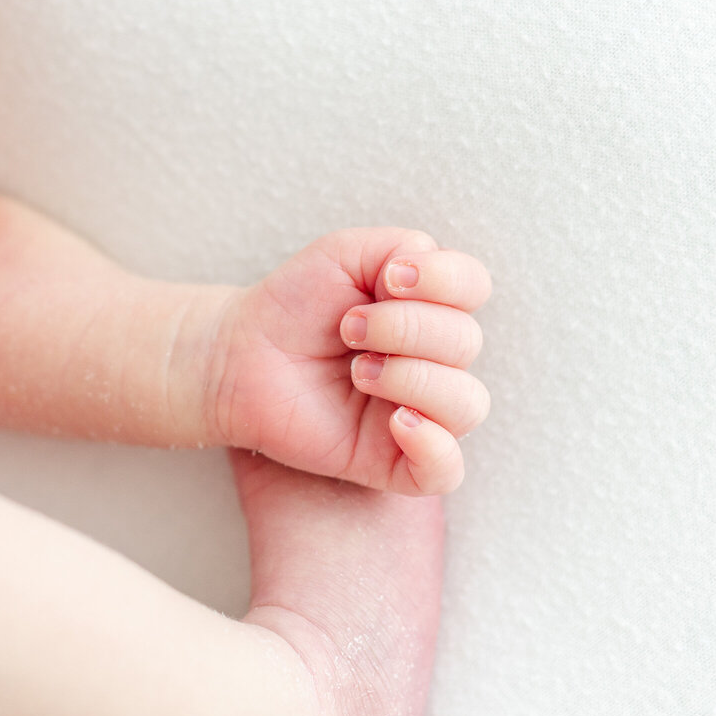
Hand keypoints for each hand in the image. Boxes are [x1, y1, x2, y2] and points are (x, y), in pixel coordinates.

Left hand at [211, 229, 490, 493]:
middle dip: (405, 328)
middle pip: (466, 342)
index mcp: (430, 309)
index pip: (474, 288)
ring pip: (467, 404)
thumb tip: (433, 275)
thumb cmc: (295, 304)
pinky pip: (445, 469)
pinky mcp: (394, 461)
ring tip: (359, 372)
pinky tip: (397, 422)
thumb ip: (402, 245)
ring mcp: (420, 413)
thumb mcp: (345, 253)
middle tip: (348, 329)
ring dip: (412, 378)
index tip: (388, 279)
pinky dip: (433, 445)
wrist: (241, 354)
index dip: (444, 279)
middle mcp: (434, 361)